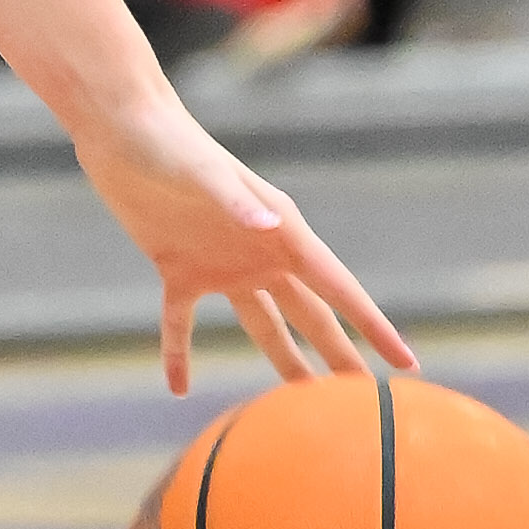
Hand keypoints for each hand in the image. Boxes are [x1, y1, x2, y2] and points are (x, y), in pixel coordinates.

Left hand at [74, 82, 415, 396]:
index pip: (339, 289)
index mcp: (280, 231)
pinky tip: (177, 388)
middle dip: (338, 356)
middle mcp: (259, 252)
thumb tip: (270, 226)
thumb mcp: (203, 172)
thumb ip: (235, 201)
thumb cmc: (168, 141)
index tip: (405, 365)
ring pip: (261, 324)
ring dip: (280, 359)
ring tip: (298, 400)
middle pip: (310, 315)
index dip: (373, 328)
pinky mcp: (176, 268)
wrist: (123, 127)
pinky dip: (178, 354)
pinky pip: (180, 323)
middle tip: (364, 401)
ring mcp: (220, 263)